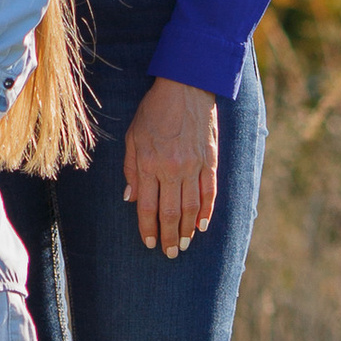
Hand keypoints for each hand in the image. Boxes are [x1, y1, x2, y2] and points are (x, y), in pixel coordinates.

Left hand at [122, 76, 218, 256]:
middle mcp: (171, 168)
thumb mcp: (133, 135)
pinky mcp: (209, 162)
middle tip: (170, 253)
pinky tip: (203, 226)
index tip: (149, 243)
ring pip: (190, 209)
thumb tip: (130, 198)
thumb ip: (131, 168)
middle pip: (169, 213)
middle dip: (169, 237)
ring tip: (185, 245)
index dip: (147, 228)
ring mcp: (192, 166)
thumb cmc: (154, 110)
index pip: (146, 206)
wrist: (185, 87)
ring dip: (187, 231)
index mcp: (148, 162)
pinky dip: (206, 213)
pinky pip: (209, 194)